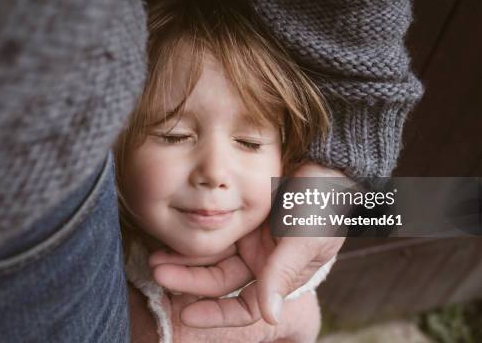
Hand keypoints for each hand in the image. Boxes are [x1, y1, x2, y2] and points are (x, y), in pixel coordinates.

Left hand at [149, 161, 346, 327]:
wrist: (325, 164)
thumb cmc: (323, 204)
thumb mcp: (304, 239)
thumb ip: (282, 274)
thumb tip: (269, 317)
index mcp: (282, 276)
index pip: (246, 306)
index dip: (217, 315)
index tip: (187, 314)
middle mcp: (263, 262)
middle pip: (220, 281)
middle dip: (189, 280)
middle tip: (158, 271)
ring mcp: (250, 239)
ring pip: (212, 257)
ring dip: (185, 258)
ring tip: (156, 256)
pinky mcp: (241, 218)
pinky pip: (213, 233)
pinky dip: (195, 237)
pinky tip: (172, 237)